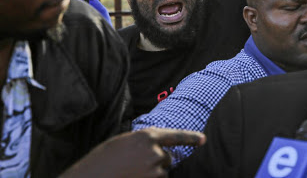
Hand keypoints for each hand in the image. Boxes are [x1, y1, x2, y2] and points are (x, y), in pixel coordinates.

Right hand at [60, 127, 205, 177]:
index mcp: (146, 136)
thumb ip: (142, 142)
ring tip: (129, 173)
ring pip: (162, 173)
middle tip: (135, 166)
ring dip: (151, 174)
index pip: (175, 136)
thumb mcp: (122, 142)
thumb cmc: (102, 161)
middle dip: (157, 162)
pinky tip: (131, 177)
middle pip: (167, 158)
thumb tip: (159, 146)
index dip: (191, 138)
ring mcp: (154, 170)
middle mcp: (154, 152)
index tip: (203, 139)